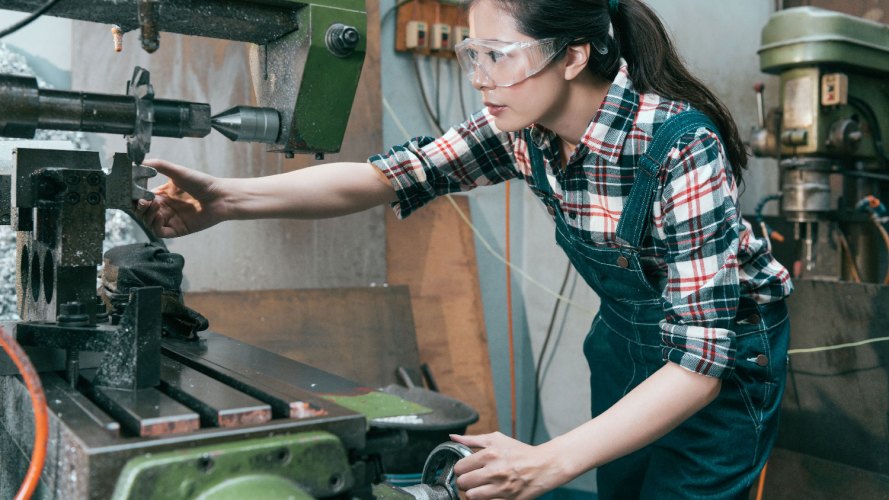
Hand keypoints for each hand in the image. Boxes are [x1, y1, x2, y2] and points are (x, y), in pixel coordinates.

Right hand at [135, 159, 228, 237]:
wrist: (219, 196)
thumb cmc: (202, 183)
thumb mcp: (178, 172)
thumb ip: (159, 165)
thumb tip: (139, 160)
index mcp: (163, 195)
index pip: (142, 198)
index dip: (136, 197)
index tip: (134, 193)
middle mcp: (165, 208)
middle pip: (143, 212)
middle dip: (139, 207)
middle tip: (143, 201)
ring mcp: (171, 219)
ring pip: (149, 222)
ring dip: (147, 215)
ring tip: (154, 206)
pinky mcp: (178, 229)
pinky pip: (160, 231)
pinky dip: (155, 225)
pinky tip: (159, 216)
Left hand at [451, 432, 565, 499]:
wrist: (544, 466)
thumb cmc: (520, 452)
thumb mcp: (496, 439)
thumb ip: (472, 439)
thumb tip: (453, 437)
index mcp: (489, 455)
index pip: (459, 468)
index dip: (461, 470)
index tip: (467, 470)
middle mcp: (494, 472)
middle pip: (463, 484)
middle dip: (465, 482)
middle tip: (472, 480)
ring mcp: (501, 489)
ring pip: (471, 497)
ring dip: (473, 493)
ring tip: (480, 488)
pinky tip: (490, 494)